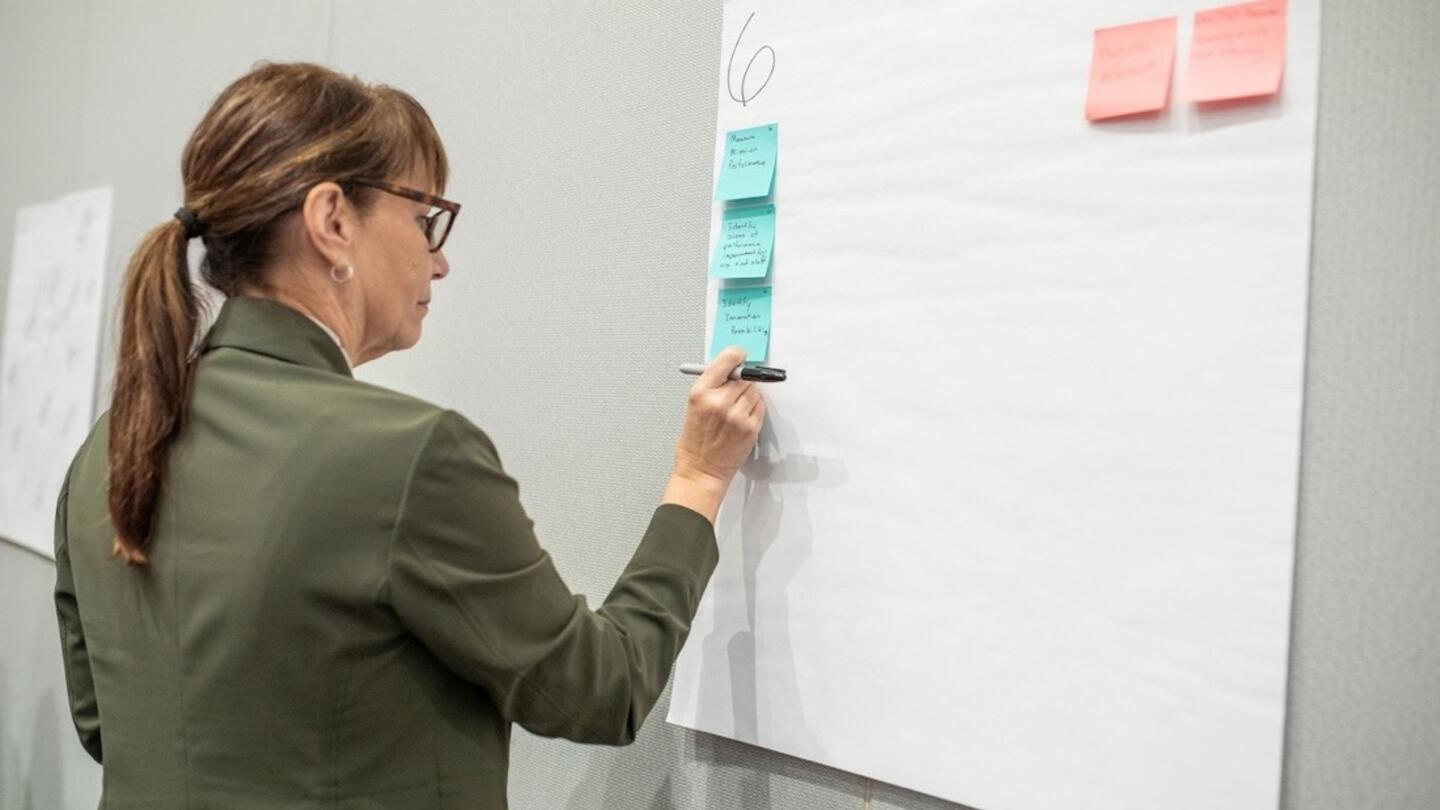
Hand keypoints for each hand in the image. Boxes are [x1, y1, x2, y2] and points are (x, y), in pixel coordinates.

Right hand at [664, 347, 765, 518]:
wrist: (701, 470)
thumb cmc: (695, 441)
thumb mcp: (694, 405)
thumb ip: (712, 385)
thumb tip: (732, 366)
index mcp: (701, 392)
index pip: (727, 360)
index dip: (737, 356)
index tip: (741, 356)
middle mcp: (720, 401)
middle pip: (744, 376)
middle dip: (741, 382)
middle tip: (734, 393)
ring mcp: (737, 415)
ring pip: (755, 391)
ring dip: (749, 396)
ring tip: (735, 410)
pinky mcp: (750, 427)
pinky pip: (760, 406)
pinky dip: (754, 409)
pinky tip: (741, 419)